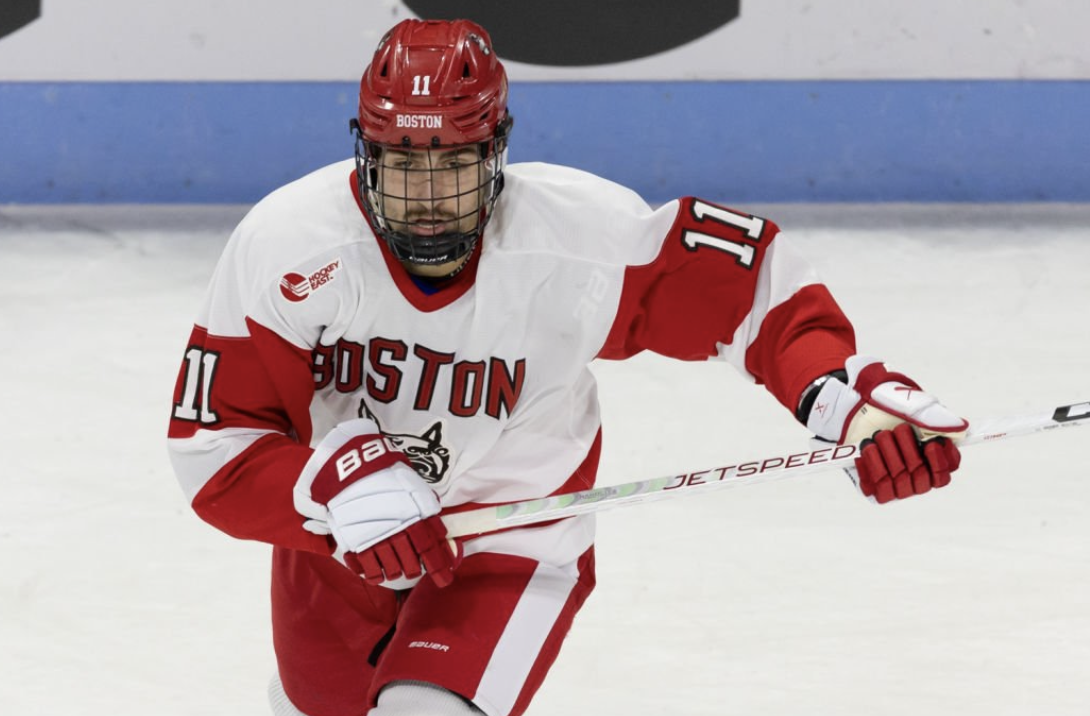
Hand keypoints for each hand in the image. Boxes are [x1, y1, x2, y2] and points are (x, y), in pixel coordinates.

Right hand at [293, 419, 460, 586]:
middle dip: (415, 569)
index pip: (430, 549)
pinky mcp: (355, 543)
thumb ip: (428, 509)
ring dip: (396, 572)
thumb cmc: (387, 477)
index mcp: (413, 517)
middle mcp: (396, 531)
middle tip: (414, 567)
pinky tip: (377, 572)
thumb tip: (440, 532)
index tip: (444, 580)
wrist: (352, 470)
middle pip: (411, 565)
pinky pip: (368, 570)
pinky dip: (374, 574)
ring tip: (397, 568)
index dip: (439, 568)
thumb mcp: (414, 487)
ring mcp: (374, 539)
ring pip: (391, 571)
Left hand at [803, 356, 967, 502]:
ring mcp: (893, 481)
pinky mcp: (872, 485)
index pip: (945, 474)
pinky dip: (872, 467)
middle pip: (922, 478)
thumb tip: (962, 428)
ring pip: (901, 486)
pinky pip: (879, 490)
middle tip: (895, 430)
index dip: (940, 462)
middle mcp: (913, 472)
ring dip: (888, 456)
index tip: (930, 443)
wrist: (852, 405)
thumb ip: (937, 418)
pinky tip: (867, 450)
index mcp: (929, 455)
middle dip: (907, 452)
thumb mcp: (912, 405)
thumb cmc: (885, 404)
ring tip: (877, 436)